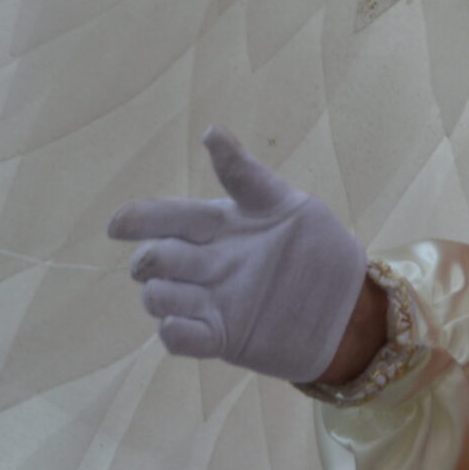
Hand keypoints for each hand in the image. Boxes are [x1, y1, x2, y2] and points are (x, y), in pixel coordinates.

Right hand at [106, 129, 369, 383]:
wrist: (350, 304)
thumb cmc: (319, 247)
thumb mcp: (288, 205)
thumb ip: (246, 175)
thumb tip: (210, 131)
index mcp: (218, 227)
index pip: (166, 217)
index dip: (138, 219)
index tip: (118, 225)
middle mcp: (207, 264)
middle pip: (155, 259)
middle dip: (149, 260)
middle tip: (159, 261)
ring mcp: (211, 302)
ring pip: (159, 297)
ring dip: (159, 295)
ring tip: (177, 292)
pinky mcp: (221, 338)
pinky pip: (179, 338)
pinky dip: (174, 331)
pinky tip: (182, 325)